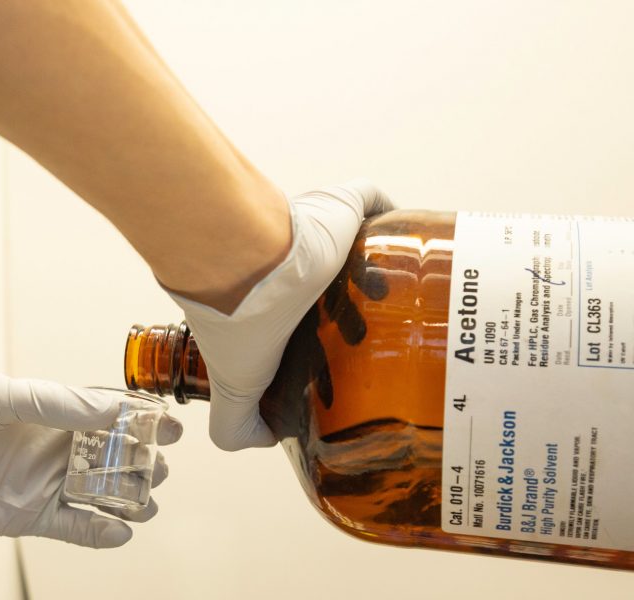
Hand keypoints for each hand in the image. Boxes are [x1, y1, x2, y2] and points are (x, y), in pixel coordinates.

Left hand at [0, 371, 181, 547]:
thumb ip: (55, 402)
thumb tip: (109, 410)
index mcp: (50, 411)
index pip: (107, 415)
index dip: (140, 421)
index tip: (169, 426)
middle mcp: (51, 446)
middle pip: (111, 456)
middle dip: (141, 461)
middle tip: (160, 467)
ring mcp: (41, 482)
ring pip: (98, 493)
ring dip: (127, 498)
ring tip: (146, 501)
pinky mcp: (25, 516)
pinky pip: (71, 526)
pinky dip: (97, 532)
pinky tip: (120, 532)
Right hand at [168, 179, 391, 449]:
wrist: (247, 258)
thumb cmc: (240, 318)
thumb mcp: (233, 388)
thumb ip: (236, 424)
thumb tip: (268, 437)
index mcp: (266, 304)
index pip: (299, 324)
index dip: (325, 344)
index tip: (349, 363)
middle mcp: (287, 267)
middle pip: (333, 290)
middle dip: (360, 314)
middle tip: (383, 338)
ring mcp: (312, 233)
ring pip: (356, 250)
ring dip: (380, 274)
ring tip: (407, 307)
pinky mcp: (337, 207)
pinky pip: (371, 203)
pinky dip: (391, 218)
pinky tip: (412, 250)